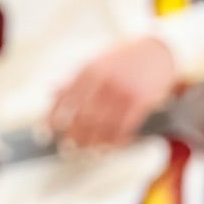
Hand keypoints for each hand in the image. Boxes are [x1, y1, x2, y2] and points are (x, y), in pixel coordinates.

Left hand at [50, 36, 181, 147]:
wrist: (158, 50)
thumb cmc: (123, 56)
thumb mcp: (96, 61)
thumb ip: (74, 77)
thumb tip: (51, 91)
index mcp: (89, 69)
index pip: (64, 99)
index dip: (52, 119)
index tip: (45, 133)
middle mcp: (104, 81)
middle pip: (82, 117)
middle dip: (73, 136)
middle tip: (68, 149)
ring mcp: (122, 92)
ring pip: (102, 126)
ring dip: (93, 143)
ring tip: (88, 152)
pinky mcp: (140, 102)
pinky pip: (124, 128)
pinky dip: (115, 141)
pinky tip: (110, 147)